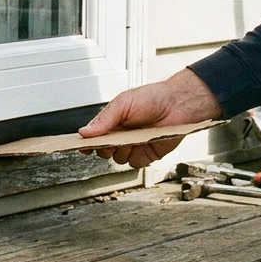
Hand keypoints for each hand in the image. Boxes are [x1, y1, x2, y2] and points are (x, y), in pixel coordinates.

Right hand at [78, 69, 222, 167]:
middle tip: (113, 139)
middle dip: (106, 147)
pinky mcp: (147, 154)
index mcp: (113, 122)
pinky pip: (135, 163)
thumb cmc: (153, 98)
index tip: (82, 146)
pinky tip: (144, 143)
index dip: (87, 143)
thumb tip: (84, 131)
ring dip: (123, 151)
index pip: (94, 136)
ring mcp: (134, 145)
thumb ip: (103, 119)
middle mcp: (122, 135)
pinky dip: (138, 156)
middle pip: (103, 151)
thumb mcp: (123, 104)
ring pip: (118, 159)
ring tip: (134, 137)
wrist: (178, 105)